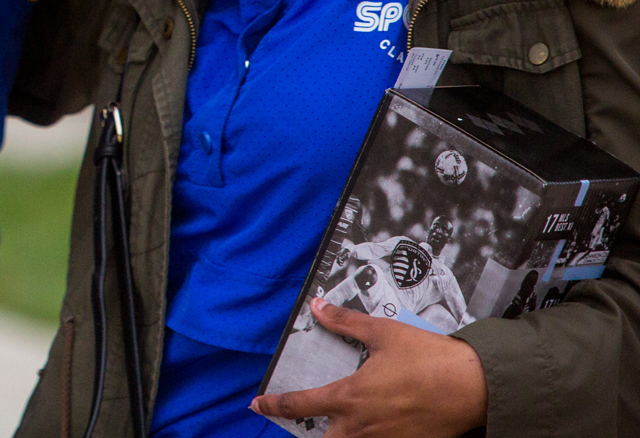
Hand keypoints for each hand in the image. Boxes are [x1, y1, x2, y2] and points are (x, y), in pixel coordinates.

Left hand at [251, 299, 486, 437]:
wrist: (475, 386)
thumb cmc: (430, 358)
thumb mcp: (382, 332)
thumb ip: (345, 321)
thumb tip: (318, 307)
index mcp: (350, 396)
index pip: (300, 405)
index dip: (274, 406)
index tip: (258, 405)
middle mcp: (362, 425)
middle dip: (309, 434)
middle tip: (301, 421)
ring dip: (339, 436)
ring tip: (337, 425)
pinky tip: (373, 427)